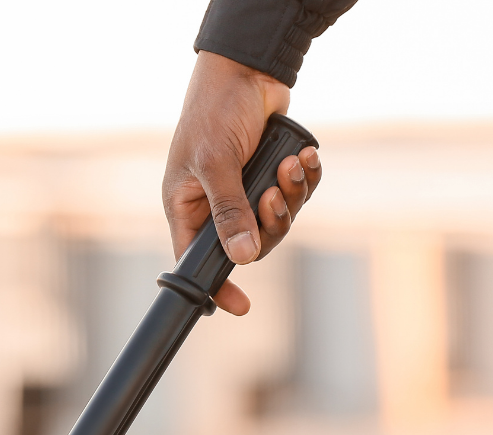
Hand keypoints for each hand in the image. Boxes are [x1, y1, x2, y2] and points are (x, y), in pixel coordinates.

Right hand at [162, 51, 322, 315]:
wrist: (245, 70)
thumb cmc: (214, 113)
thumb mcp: (216, 164)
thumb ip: (228, 211)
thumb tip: (243, 256)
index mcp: (187, 206)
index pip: (196, 260)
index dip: (216, 285)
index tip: (239, 307)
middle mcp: (215, 203)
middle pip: (250, 242)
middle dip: (271, 221)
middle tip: (275, 195)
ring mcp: (245, 189)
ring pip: (278, 218)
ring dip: (292, 194)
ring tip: (292, 165)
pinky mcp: (272, 172)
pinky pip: (296, 194)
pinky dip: (305, 179)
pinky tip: (305, 157)